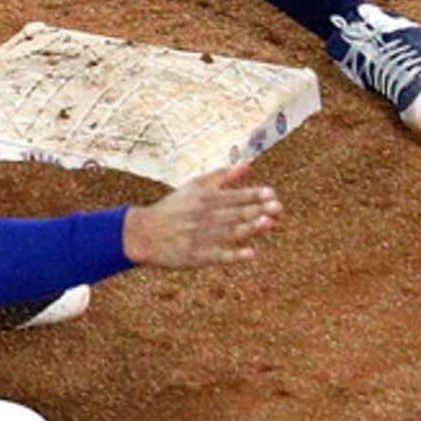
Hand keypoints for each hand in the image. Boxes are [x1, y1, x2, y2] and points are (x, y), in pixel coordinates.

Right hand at [122, 163, 281, 268]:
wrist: (143, 234)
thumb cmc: (172, 209)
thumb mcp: (194, 187)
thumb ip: (222, 176)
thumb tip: (248, 163)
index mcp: (205, 199)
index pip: (234, 196)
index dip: (253, 195)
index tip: (272, 194)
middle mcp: (204, 217)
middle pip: (234, 213)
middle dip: (256, 210)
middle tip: (277, 208)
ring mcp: (200, 237)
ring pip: (229, 232)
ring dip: (249, 228)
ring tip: (268, 223)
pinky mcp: (196, 256)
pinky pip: (218, 255)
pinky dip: (234, 255)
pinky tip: (250, 253)